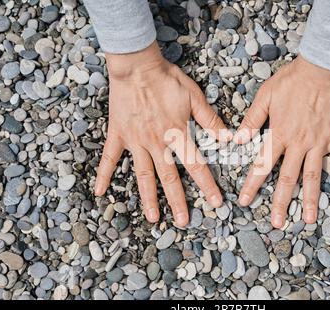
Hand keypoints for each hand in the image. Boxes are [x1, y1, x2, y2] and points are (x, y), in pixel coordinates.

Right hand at [94, 41, 231, 226]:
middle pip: (169, 178)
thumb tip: (229, 138)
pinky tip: (100, 192)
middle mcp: (156, 143)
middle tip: (184, 222)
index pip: (196, 165)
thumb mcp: (194, 96)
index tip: (215, 203)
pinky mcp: (118, 135)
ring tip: (153, 218)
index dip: (207, 185)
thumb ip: (210, 120)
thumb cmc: (166, 79)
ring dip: (149, 198)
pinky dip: (104, 175)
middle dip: (178, 202)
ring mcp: (135, 141)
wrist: (136, 66)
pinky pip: (109, 158)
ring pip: (143, 175)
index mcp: (177, 134)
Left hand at [234, 55, 329, 227]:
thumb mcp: (264, 97)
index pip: (262, 165)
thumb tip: (237, 140)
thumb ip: (252, 120)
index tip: (245, 202)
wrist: (321, 67)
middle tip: (277, 224)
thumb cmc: (291, 80)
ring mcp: (319, 142)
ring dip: (312, 199)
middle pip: (288, 178)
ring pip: (314, 175)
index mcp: (279, 134)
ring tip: (310, 221)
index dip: (252, 184)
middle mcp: (298, 143)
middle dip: (281, 203)